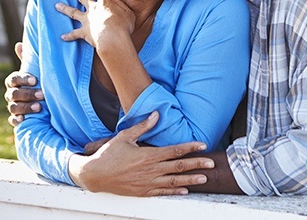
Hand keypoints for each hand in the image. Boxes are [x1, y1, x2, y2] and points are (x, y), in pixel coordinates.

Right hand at [4, 42, 42, 126]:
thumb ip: (28, 60)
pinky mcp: (16, 118)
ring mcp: (13, 106)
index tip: (35, 80)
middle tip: (42, 94)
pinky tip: (24, 119)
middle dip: (28, 94)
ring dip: (26, 107)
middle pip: (14, 94)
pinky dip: (17, 120)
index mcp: (14, 81)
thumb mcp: (35, 71)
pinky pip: (12, 120)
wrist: (42, 101)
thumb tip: (18, 44)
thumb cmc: (38, 82)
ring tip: (39, 107)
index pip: (13, 79)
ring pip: (13, 107)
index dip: (23, 79)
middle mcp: (11, 94)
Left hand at [55, 0, 134, 49]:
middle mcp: (93, 9)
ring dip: (64, 8)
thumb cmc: (124, 26)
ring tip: (56, 5)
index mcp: (105, 2)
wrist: (113, 38)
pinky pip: (74, 34)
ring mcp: (87, 20)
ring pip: (73, 12)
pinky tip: (62, 37)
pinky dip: (68, 36)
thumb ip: (122, 5)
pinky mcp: (84, 32)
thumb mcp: (128, 13)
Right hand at [69, 111, 214, 195]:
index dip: (190, 148)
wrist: (95, 174)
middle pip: (179, 167)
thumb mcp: (125, 136)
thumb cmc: (109, 154)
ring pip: (174, 181)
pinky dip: (175, 191)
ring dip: (190, 180)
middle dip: (197, 165)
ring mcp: (147, 182)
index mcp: (148, 155)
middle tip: (211, 164)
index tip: (202, 146)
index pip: (175, 150)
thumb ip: (143, 125)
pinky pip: (163, 192)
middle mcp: (151, 170)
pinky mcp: (143, 191)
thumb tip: (156, 114)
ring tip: (204, 178)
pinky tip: (185, 190)